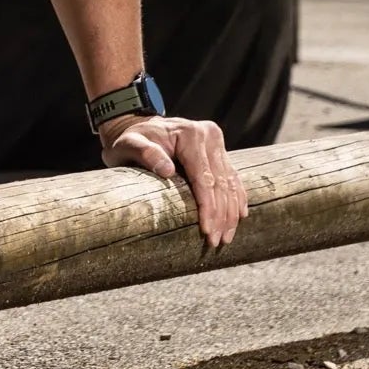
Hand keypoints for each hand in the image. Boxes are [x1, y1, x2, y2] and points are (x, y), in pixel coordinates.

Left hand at [100, 115, 247, 248]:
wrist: (139, 127)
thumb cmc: (132, 140)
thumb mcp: (130, 144)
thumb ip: (144, 153)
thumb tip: (167, 170)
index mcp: (190, 134)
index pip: (204, 177)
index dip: (208, 207)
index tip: (207, 231)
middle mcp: (208, 135)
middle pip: (220, 182)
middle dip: (220, 215)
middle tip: (217, 242)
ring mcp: (215, 141)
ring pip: (230, 182)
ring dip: (230, 212)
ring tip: (226, 237)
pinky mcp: (219, 149)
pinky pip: (232, 176)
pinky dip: (236, 198)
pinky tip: (239, 216)